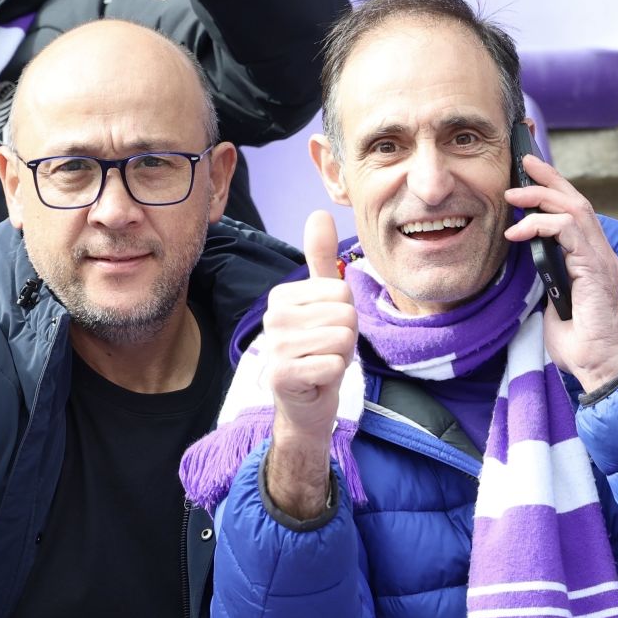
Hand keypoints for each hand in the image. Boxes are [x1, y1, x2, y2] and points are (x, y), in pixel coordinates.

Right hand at [260, 210, 357, 518]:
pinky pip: (332, 365)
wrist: (305, 405)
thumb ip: (322, 259)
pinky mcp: (281, 376)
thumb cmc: (317, 351)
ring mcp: (274, 347)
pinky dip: (333, 376)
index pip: (342, 292)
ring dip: (340, 357)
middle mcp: (272, 318)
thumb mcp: (324, 303)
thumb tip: (319, 212)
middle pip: (344, 315)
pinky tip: (317, 380)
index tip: (326, 331)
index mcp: (282, 296)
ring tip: (322, 363)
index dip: (346, 315)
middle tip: (326, 350)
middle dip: (345, 337)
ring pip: (340, 340)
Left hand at [504, 154, 617, 392]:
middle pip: (577, 200)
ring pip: (574, 208)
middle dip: (549, 178)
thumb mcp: (554, 301)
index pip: (575, 213)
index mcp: (592, 258)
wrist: (600, 364)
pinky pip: (569, 229)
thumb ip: (547, 276)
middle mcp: (600, 253)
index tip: (529, 176)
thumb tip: (530, 261)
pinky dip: (541, 224)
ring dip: (540, 197)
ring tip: (512, 196)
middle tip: (523, 164)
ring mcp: (600, 258)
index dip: (554, 190)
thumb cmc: (579, 341)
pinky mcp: (595, 267)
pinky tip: (518, 232)